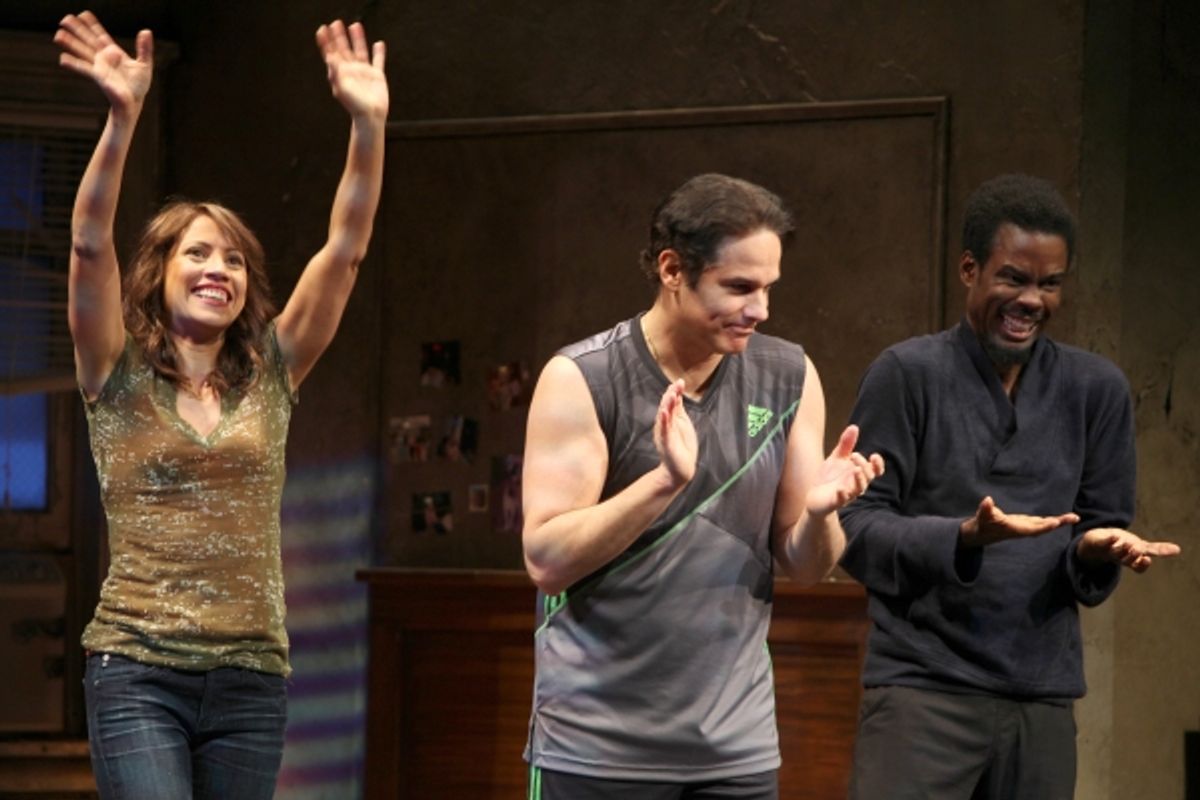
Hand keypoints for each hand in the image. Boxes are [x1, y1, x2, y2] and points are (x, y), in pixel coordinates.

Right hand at [55, 11, 152, 112]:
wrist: (134, 102)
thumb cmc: (138, 86)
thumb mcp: (145, 64)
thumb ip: (145, 48)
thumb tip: (146, 31)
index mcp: (114, 53)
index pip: (101, 35)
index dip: (92, 25)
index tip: (83, 14)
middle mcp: (104, 58)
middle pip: (88, 40)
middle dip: (77, 29)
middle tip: (64, 19)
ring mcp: (100, 67)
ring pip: (82, 51)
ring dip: (71, 43)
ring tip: (58, 35)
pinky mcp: (99, 77)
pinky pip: (84, 68)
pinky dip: (73, 64)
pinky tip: (62, 59)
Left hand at [316, 20, 387, 120]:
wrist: (370, 116)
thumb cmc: (354, 105)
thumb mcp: (342, 88)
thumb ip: (336, 71)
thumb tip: (330, 57)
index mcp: (340, 72)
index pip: (331, 53)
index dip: (326, 42)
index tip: (322, 30)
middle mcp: (351, 70)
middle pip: (344, 49)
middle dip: (339, 37)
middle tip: (336, 23)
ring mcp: (364, 72)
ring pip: (360, 51)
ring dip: (357, 39)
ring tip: (355, 25)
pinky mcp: (377, 76)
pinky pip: (378, 61)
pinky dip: (379, 53)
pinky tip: (379, 44)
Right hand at [653, 379, 697, 488]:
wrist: (681, 469)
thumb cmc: (682, 447)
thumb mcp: (682, 424)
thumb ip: (678, 410)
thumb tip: (677, 394)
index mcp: (670, 419)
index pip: (671, 402)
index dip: (675, 392)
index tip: (680, 382)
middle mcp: (665, 424)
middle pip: (666, 406)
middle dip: (671, 395)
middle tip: (676, 384)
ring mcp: (664, 433)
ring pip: (664, 416)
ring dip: (667, 405)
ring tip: (671, 394)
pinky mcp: (666, 443)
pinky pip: (664, 430)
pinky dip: (664, 421)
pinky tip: (664, 413)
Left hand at [804, 425, 884, 516]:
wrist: (815, 497)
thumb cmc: (829, 478)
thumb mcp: (836, 458)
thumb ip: (846, 445)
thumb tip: (854, 427)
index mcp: (858, 473)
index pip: (875, 470)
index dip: (878, 465)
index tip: (874, 456)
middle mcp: (855, 484)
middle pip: (867, 477)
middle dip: (864, 466)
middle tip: (853, 455)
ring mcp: (847, 494)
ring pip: (858, 489)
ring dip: (859, 480)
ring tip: (856, 470)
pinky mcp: (835, 502)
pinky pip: (842, 500)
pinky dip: (843, 495)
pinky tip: (840, 489)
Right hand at [959, 496, 1078, 547]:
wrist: (979, 534)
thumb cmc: (981, 525)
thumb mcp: (982, 516)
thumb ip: (985, 509)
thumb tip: (987, 500)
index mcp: (1015, 529)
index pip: (1032, 528)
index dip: (1044, 526)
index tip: (1057, 523)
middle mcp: (1022, 529)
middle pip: (1043, 527)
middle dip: (1058, 523)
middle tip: (1075, 517)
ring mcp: (1024, 527)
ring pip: (1043, 525)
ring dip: (1058, 522)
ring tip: (1073, 517)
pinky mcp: (1023, 524)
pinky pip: (1040, 523)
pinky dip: (1050, 520)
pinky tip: (1057, 519)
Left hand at [1077, 528, 1180, 572]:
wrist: (1094, 544)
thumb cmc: (1123, 546)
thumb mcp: (1141, 548)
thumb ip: (1157, 549)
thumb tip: (1177, 550)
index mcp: (1130, 559)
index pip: (1137, 567)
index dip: (1141, 565)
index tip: (1147, 560)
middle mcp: (1119, 557)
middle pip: (1126, 560)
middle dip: (1132, 555)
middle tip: (1137, 548)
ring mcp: (1108, 551)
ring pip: (1115, 553)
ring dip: (1122, 548)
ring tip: (1127, 543)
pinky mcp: (1098, 543)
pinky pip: (1103, 543)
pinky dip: (1109, 540)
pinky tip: (1113, 536)